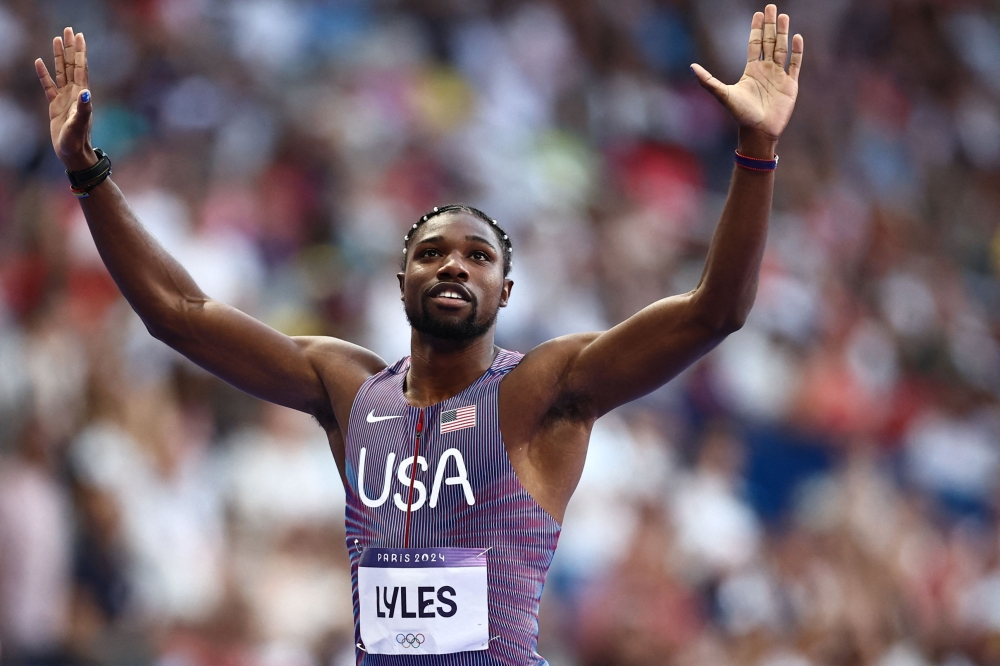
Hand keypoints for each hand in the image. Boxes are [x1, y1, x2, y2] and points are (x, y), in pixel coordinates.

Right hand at [34, 27, 96, 171]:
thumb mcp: (79, 124)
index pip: (81, 67)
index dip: (80, 51)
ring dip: (59, 56)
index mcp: (82, 95)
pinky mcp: (55, 105)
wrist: (72, 153)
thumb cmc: (77, 140)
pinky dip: (44, 73)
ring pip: (61, 71)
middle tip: (68, 30)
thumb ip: (83, 108)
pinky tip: (39, 62)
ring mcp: (65, 98)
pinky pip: (48, 85)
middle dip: (70, 47)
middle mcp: (75, 93)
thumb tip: (85, 93)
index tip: (78, 36)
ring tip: (56, 39)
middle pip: (72, 65)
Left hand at [691, 4, 802, 142]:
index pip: (755, 44)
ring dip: (783, 33)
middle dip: (771, 25)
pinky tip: (796, 37)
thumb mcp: (723, 94)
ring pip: (782, 49)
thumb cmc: (740, 114)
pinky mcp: (790, 84)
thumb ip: (708, 80)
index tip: (758, 13)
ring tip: (784, 16)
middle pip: (769, 41)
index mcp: (751, 70)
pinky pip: (795, 64)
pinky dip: (796, 51)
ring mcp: (779, 76)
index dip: (756, 29)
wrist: (758, 131)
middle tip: (772, 7)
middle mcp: (766, 70)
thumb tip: (692, 67)